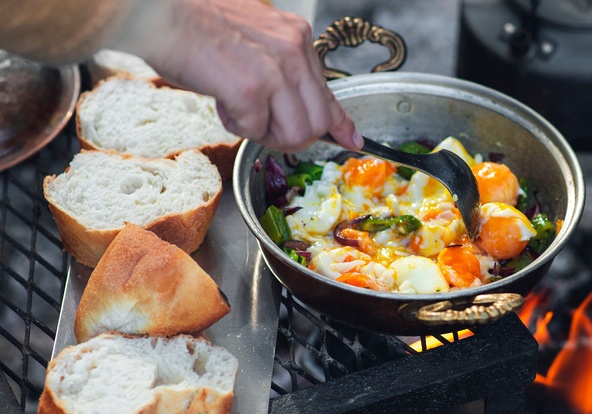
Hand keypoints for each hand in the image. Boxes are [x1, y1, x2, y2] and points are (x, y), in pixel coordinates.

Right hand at [138, 0, 361, 152]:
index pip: (328, 93)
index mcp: (297, 38)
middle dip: (291, 136)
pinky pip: (256, 131)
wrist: (159, 13)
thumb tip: (303, 109)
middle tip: (262, 124)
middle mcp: (293, 51)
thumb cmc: (197, 26)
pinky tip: (221, 101)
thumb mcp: (256, 42)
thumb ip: (283, 71)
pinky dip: (236, 125)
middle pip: (317, 123)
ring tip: (239, 111)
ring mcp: (275, 70)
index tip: (350, 140)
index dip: (339, 124)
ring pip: (295, 133)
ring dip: (265, 134)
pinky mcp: (251, 89)